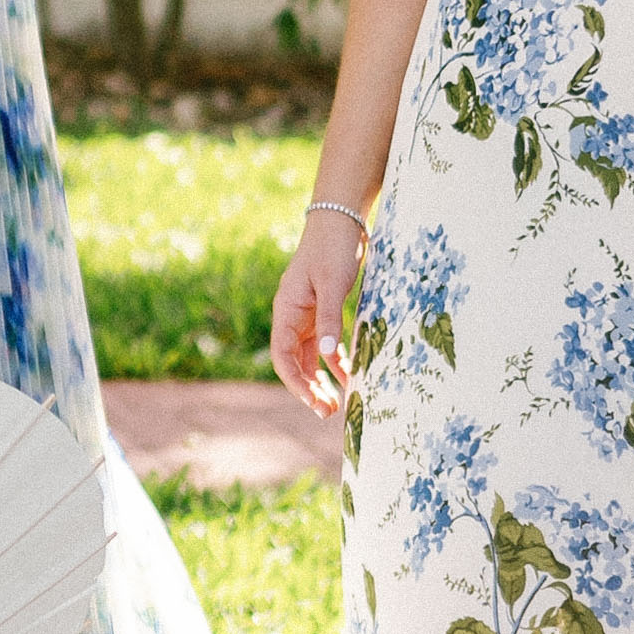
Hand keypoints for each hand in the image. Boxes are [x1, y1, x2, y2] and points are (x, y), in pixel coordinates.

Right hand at [267, 206, 357, 407]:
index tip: (314, 403)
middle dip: (309, 389)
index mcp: (286, 311)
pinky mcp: (322, 312)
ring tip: (338, 403)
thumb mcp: (331, 285)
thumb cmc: (332, 249)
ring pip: (310, 357)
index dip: (296, 383)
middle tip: (328, 412)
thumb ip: (329, 322)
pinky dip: (335, 362)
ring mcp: (307, 315)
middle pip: (294, 362)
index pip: (283, 356)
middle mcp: (292, 317)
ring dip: (321, 380)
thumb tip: (328, 359)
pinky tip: (350, 375)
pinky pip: (325, 345)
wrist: (340, 221)